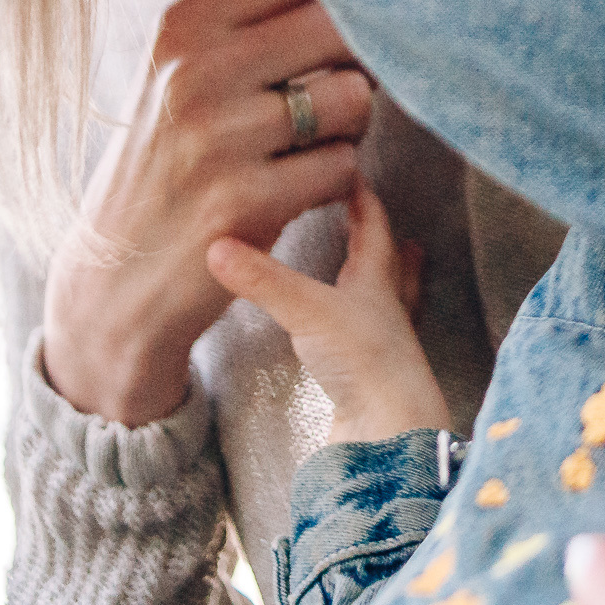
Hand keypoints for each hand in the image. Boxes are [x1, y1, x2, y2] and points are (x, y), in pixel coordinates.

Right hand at [41, 0, 376, 423]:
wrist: (114, 280)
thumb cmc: (174, 163)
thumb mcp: (189, 74)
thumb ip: (262, 21)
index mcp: (185, 23)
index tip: (353, 22)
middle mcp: (196, 68)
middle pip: (340, 24)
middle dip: (362, 59)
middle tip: (339, 92)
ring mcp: (218, 135)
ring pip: (354, 97)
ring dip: (351, 128)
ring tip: (308, 147)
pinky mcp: (244, 201)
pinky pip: (344, 167)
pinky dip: (335, 183)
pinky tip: (294, 193)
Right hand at [206, 177, 451, 443]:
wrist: (388, 433)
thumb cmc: (363, 363)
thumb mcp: (308, 311)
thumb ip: (263, 280)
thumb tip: (215, 247)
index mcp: (378, 280)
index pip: (374, 225)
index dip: (362, 198)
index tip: (349, 171)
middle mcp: (386, 308)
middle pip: (389, 261)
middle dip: (377, 236)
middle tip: (368, 215)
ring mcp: (382, 344)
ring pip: (384, 300)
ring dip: (376, 280)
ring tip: (368, 267)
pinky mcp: (369, 377)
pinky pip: (366, 339)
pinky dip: (358, 324)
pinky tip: (348, 331)